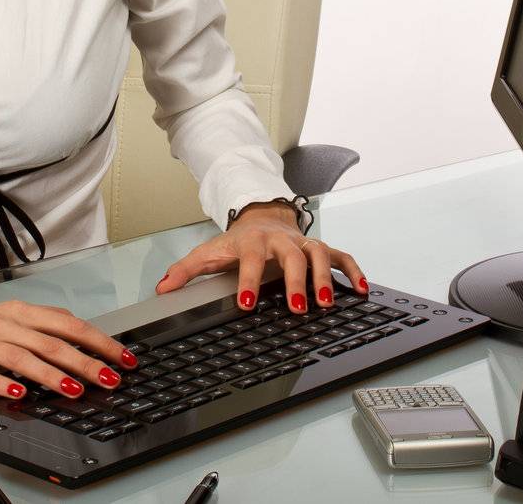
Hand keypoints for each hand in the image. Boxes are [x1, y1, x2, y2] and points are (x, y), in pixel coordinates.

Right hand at [0, 294, 137, 400]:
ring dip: (50, 374)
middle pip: (50, 341)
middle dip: (85, 360)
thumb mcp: (5, 319)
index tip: (123, 356)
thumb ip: (37, 328)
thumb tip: (77, 337)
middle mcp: (3, 324)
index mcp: (18, 313)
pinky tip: (17, 394)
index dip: (97, 340)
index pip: (67, 324)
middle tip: (111, 377)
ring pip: (21, 356)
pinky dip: (0, 382)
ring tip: (74, 388)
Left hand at [153, 201, 368, 314]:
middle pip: (291, 256)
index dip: (248, 282)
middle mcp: (281, 241)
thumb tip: (162, 289)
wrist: (261, 216)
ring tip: (326, 304)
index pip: (249, 261)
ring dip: (325, 278)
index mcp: (252, 242)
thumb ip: (186, 271)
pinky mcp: (320, 247)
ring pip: (319, 255)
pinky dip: (353, 271)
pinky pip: (341, 257)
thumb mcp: (209, 252)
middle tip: (297, 307)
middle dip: (295, 281)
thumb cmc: (237, 241)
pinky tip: (361, 290)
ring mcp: (304, 243)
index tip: (248, 304)